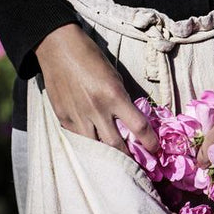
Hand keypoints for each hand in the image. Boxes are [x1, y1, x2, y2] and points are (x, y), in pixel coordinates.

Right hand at [34, 23, 159, 156]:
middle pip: (117, 146)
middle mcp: (97, 109)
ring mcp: (78, 116)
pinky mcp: (63, 117)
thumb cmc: (91, 58)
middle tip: (137, 166)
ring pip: (96, 147)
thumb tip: (130, 120)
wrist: (58, 47)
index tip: (155, 150)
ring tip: (117, 162)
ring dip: (108, 156)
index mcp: (114, 96)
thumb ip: (122, 99)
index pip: (139, 127)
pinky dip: (89, 142)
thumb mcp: (114, 76)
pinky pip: (79, 138)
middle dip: (129, 159)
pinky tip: (95, 145)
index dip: (150, 143)